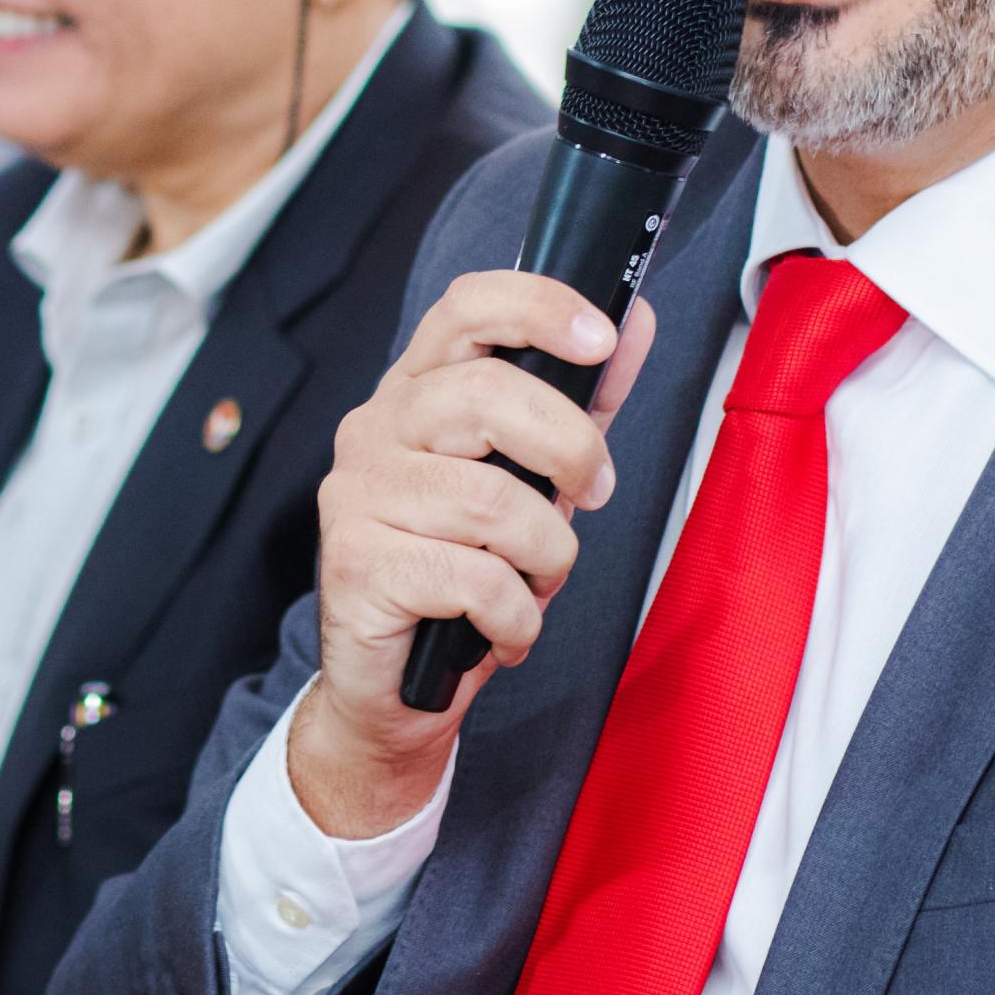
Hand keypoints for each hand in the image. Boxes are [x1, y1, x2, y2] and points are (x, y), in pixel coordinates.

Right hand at [287, 273, 655, 839]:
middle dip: (570, 448)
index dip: (537, 307)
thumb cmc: (464, 570)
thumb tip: (635, 321)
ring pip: (491, 499)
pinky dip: (516, 615)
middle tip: (595, 492)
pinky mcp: (358, 564)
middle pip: (485, 395)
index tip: (602, 336)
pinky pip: (474, 578)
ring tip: (538, 580)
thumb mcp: (533, 478)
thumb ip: (580, 402)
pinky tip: (505, 627)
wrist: (395, 688)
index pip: (465, 309)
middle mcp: (376, 428)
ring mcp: (359, 494)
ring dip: (547, 553)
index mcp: (418, 390)